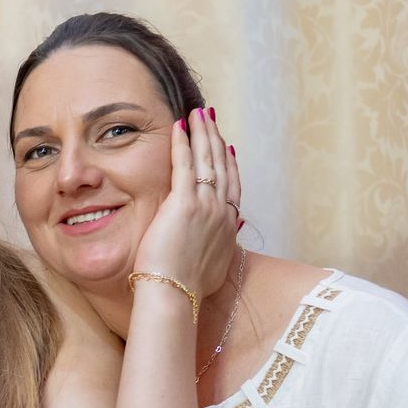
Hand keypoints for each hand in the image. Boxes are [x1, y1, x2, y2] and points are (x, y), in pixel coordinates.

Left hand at [133, 107, 240, 300]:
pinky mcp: (183, 203)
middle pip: (222, 166)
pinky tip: (179, 127)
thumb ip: (221, 247)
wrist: (175, 293)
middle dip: (216, 139)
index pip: (232, 186)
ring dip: (203, 134)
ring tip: (199, 114)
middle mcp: (222, 211)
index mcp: (228, 226)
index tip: (226, 147)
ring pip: (206, 160)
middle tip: (211, 119)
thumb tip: (229, 236)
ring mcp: (205, 205)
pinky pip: (184, 165)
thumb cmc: (188, 287)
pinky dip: (182, 144)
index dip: (229, 163)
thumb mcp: (214, 265)